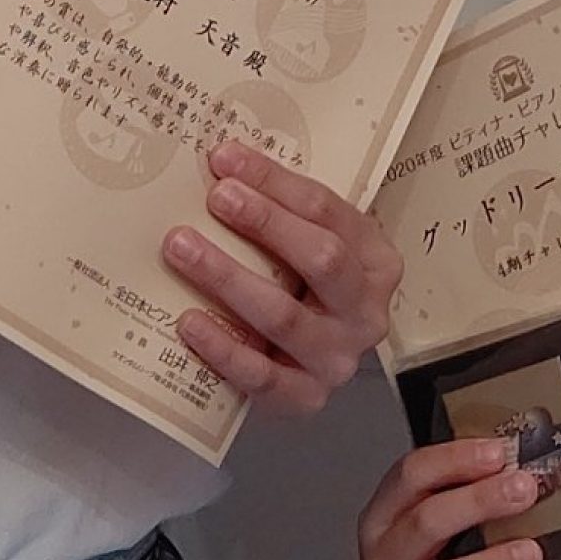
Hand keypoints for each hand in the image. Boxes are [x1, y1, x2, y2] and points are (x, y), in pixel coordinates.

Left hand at [159, 138, 400, 416]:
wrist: (320, 359)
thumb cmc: (311, 287)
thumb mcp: (316, 242)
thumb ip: (284, 211)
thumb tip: (222, 166)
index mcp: (376, 260)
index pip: (327, 210)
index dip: (275, 183)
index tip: (227, 161)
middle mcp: (365, 311)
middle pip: (321, 258)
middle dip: (264, 223)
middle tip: (215, 198)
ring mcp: (338, 359)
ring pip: (284, 316)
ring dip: (229, 277)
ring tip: (183, 249)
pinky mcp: (305, 398)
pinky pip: (261, 375)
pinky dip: (222, 348)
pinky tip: (189, 321)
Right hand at [357, 438, 544, 559]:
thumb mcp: (432, 527)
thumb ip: (458, 495)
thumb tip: (514, 466)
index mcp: (381, 522)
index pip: (409, 475)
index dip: (454, 458)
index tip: (497, 452)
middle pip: (425, 522)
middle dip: (479, 501)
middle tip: (522, 490)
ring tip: (529, 553)